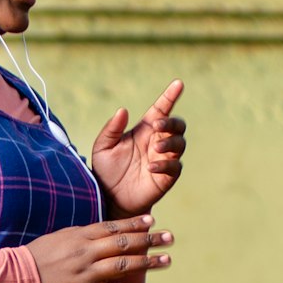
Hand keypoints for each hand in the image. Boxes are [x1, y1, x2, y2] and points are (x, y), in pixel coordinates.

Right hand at [26, 215, 172, 282]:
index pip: (113, 227)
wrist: (17, 279)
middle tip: (170, 238)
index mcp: (80, 236)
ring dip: (147, 263)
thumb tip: (103, 232)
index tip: (153, 222)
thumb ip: (82, 235)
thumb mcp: (59, 237)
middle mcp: (86, 253)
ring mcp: (86, 274)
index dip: (135, 224)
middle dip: (149, 240)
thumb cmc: (36, 257)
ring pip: (123, 267)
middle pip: (124, 244)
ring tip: (166, 261)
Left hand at [91, 81, 185, 216]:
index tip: (178, 84)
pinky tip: (151, 167)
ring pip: (180, 144)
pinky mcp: (166, 177)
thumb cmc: (106, 171)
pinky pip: (174, 167)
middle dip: (171, 122)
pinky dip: (165, 165)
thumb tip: (122, 110)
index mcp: (144, 130)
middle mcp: (157, 142)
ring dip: (170, 143)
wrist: (109, 199)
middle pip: (177, 125)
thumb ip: (111, 129)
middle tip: (157, 126)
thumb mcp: (103, 147)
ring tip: (155, 148)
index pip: (161, 109)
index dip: (170, 96)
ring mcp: (164, 159)